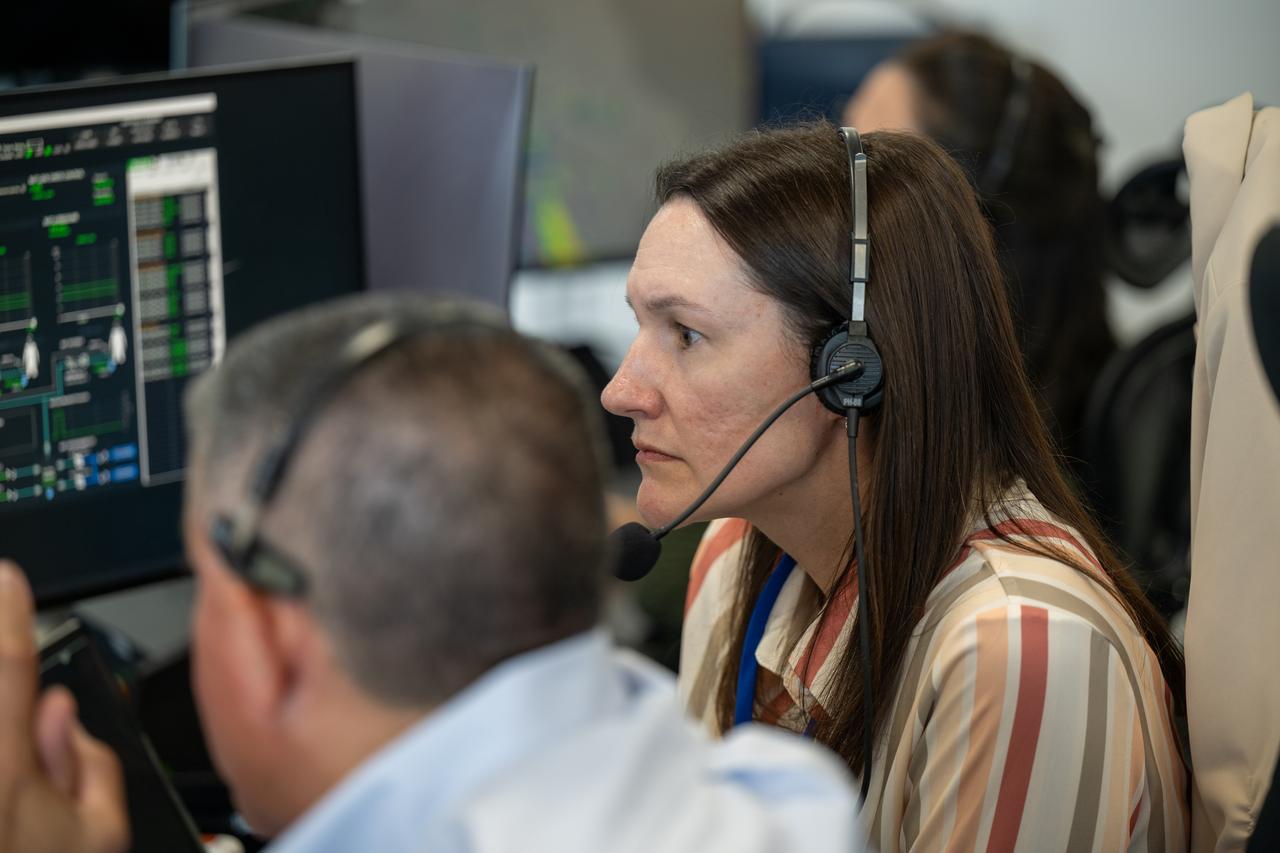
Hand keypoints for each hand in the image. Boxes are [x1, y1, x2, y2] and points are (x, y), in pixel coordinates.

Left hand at [0, 561, 128, 852]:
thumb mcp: (94, 844)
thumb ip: (93, 767)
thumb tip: (62, 717)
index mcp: (3, 761)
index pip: (7, 658)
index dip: (8, 606)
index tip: (6, 578)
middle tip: (16, 690)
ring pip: (2, 729)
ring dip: (12, 724)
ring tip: (23, 770)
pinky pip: (11, 751)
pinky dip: (17, 745)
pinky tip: (19, 776)